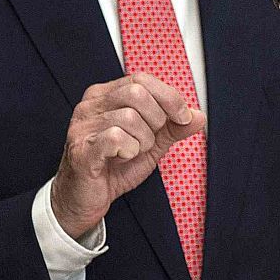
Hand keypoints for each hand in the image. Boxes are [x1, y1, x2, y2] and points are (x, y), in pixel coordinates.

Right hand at [50, 72, 205, 238]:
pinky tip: (120, 159)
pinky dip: (128, 152)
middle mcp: (91, 105)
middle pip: (136, 93)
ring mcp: (82, 126)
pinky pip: (115, 138)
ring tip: (131, 154)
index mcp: (106, 96)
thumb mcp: (150, 144)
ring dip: (142, 142)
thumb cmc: (113, 168)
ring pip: (128, 118)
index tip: (183, 117)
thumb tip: (198, 115)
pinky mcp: (80, 148)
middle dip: (155, 120)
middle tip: (149, 141)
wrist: (85, 199)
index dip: (169, 97)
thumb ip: (172, 128)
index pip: (142, 79)